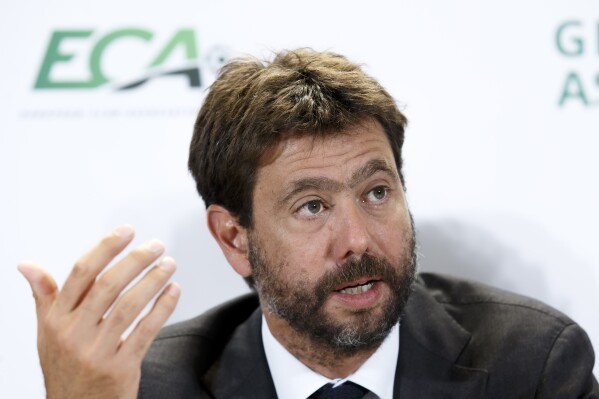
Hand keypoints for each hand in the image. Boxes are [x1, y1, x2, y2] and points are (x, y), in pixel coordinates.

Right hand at [18, 225, 179, 398]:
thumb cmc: (65, 366)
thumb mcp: (48, 331)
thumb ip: (44, 295)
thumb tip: (26, 265)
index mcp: (57, 319)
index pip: (81, 273)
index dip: (105, 248)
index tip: (126, 231)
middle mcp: (74, 334)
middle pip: (108, 286)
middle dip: (136, 260)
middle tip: (156, 245)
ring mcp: (97, 352)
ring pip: (129, 307)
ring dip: (153, 281)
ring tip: (169, 264)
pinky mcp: (120, 368)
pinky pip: (145, 332)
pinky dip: (162, 308)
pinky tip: (173, 291)